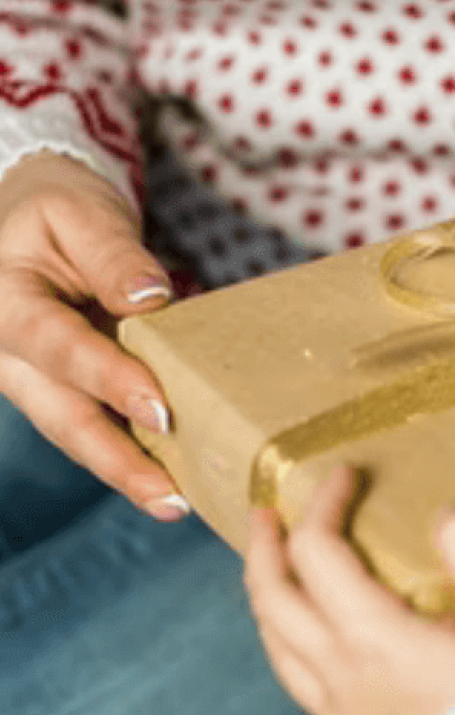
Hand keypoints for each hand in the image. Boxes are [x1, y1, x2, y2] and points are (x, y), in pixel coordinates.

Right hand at [0, 150, 188, 520]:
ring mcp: (31, 380)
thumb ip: (113, 256)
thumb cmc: (55, 211)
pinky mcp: (59, 390)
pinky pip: (94, 425)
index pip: (58, 347)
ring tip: (177, 503)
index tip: (161, 409)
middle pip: (63, 417)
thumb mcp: (80, 213)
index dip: (109, 380)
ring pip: (77, 433)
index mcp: (3, 303)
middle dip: (118, 463)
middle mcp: (8, 354)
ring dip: (127, 472)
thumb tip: (151, 300)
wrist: (31, 220)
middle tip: (171, 498)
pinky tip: (172, 478)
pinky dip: (131, 452)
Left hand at [243, 465, 454, 714]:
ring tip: (276, 573)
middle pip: (272, 601)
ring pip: (277, 650)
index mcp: (371, 638)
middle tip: (266, 515)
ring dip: (268, 600)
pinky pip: (304, 689)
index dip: (324, 502)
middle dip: (264, 548)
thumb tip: (445, 517)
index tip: (344, 475)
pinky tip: (319, 646)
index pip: (318, 551)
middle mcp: (340, 678)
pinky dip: (295, 649)